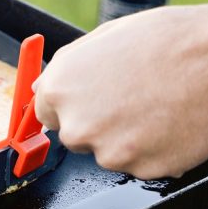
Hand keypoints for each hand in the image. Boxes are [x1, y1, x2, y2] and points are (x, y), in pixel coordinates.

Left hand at [34, 5, 207, 179]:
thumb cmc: (168, 40)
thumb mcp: (103, 39)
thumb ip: (66, 68)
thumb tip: (40, 87)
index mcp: (60, 89)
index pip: (45, 113)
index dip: (69, 106)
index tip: (87, 102)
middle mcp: (77, 125)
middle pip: (74, 136)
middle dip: (95, 122)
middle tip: (129, 99)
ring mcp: (110, 152)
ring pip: (107, 152)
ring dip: (124, 137)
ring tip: (154, 104)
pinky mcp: (143, 169)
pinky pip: (139, 163)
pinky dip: (152, 149)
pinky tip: (168, 121)